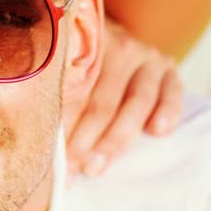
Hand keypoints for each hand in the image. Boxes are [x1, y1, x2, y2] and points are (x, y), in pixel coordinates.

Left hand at [63, 16, 181, 176]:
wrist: (117, 39)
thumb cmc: (84, 65)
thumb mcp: (69, 70)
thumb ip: (60, 97)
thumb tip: (39, 143)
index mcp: (86, 46)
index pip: (73, 92)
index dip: (62, 128)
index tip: (51, 160)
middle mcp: (117, 47)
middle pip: (101, 102)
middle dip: (84, 141)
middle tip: (72, 171)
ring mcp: (146, 57)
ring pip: (135, 102)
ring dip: (116, 139)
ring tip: (97, 167)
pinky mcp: (169, 69)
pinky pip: (172, 92)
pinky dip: (167, 110)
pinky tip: (157, 132)